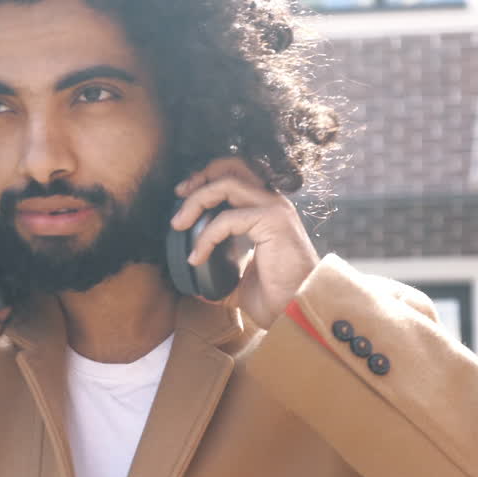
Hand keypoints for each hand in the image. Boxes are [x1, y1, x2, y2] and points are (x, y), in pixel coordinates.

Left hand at [171, 158, 319, 327]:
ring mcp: (274, 208)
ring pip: (226, 183)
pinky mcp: (272, 221)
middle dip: (200, 177)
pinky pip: (226, 219)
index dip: (207, 179)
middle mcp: (272, 202)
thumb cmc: (278, 296)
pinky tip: (196, 257)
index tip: (184, 196)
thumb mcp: (242, 280)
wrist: (298, 310)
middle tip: (180, 195)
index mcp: (267, 209)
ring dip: (197, 200)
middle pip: (231, 167)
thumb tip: (201, 288)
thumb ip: (224, 275)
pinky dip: (205, 236)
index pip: (236, 175)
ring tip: (179, 224)